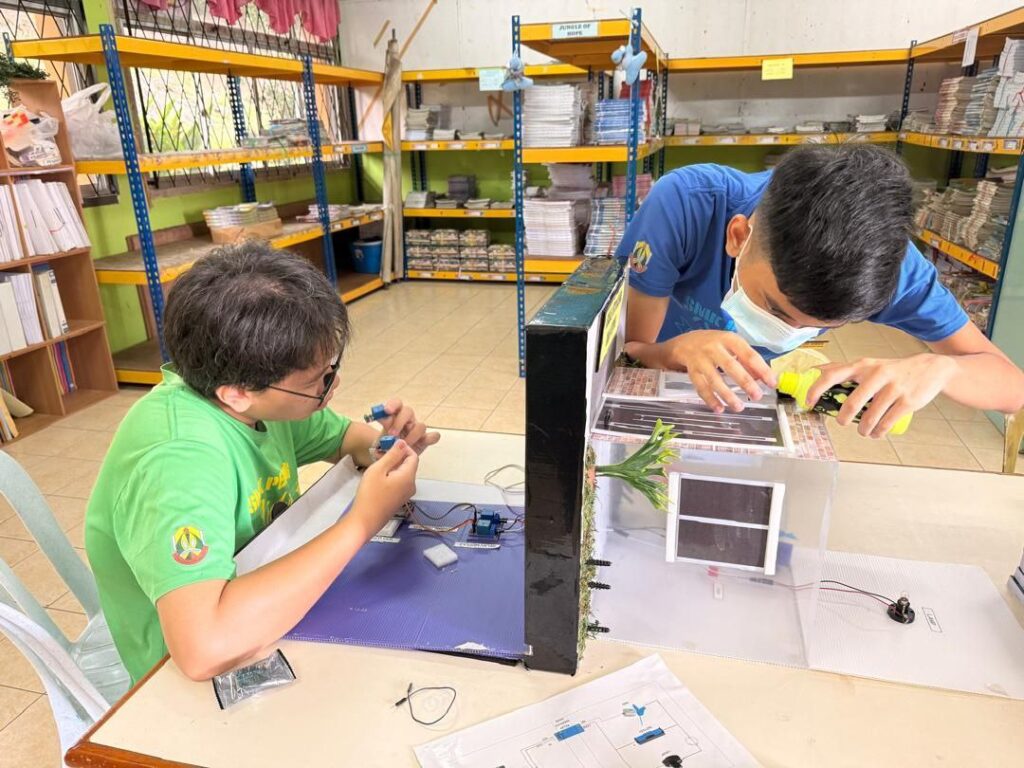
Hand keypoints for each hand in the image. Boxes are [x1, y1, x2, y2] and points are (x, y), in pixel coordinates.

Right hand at [348, 440, 417, 538]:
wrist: (365, 521)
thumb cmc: (370, 493)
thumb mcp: (378, 470)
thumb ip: (392, 455)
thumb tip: (403, 442)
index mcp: (409, 477)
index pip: (413, 456)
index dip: (403, 448)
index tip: (388, 447)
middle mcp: (412, 485)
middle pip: (409, 465)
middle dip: (396, 458)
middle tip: (379, 456)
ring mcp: (406, 494)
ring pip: (403, 474)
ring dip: (393, 467)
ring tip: (376, 467)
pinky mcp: (399, 500)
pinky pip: (399, 483)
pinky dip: (392, 477)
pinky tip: (378, 479)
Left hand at [378, 398, 440, 453]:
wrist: (391, 458)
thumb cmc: (384, 447)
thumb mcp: (378, 441)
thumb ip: (378, 434)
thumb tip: (378, 429)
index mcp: (394, 415)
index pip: (396, 403)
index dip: (392, 405)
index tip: (386, 411)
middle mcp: (407, 419)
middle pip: (408, 411)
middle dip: (400, 422)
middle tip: (392, 435)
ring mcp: (417, 429)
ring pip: (420, 425)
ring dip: (412, 435)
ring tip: (404, 446)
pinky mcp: (425, 440)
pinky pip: (433, 436)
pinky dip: (430, 438)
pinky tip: (424, 442)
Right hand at [625, 331, 775, 412]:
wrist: (685, 342)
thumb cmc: (716, 345)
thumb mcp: (732, 346)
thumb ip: (747, 361)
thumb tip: (763, 378)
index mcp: (729, 339)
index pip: (748, 355)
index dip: (761, 369)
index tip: (771, 383)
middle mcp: (713, 348)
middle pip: (730, 366)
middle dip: (745, 382)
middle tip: (757, 396)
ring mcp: (701, 360)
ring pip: (714, 379)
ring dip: (727, 395)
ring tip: (739, 407)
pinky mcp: (692, 371)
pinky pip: (701, 387)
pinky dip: (710, 399)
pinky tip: (719, 409)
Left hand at [806, 354, 956, 437]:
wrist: (931, 369)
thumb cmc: (892, 369)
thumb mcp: (869, 364)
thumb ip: (844, 368)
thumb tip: (814, 371)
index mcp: (863, 365)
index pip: (832, 374)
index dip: (817, 389)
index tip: (808, 402)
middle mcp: (877, 375)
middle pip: (852, 404)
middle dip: (843, 418)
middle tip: (841, 422)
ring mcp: (893, 388)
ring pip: (870, 418)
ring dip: (863, 430)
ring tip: (864, 431)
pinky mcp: (907, 402)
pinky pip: (887, 423)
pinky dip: (879, 433)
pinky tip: (877, 434)